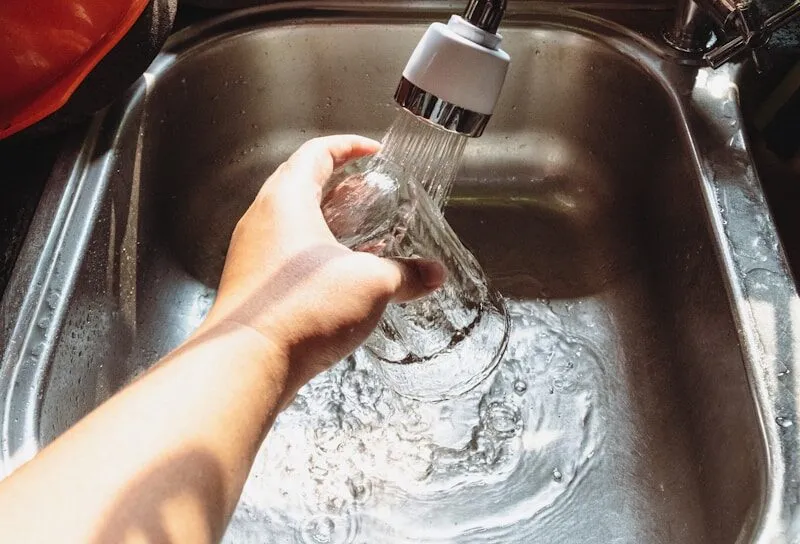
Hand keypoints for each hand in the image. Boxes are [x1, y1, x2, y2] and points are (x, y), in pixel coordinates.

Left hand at [201, 135, 445, 400]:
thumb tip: (433, 275)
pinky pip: (284, 253)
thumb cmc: (302, 309)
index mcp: (287, 199)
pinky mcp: (251, 284)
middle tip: (369, 194)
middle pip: (299, 183)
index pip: (316, 152)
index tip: (372, 152)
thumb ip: (406, 275)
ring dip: (326, 221)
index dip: (348, 146)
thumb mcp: (371, 284)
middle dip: (338, 184)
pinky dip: (312, 253)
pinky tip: (338, 277)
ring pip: (290, 221)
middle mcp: (262, 219)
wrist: (247, 362)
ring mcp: (251, 252)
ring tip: (360, 237)